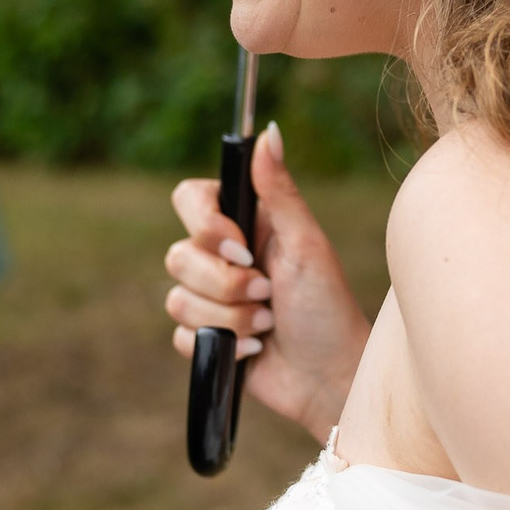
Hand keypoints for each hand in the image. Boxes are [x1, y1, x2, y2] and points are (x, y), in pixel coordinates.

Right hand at [164, 124, 368, 442]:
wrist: (332, 377)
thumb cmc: (329, 307)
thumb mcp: (307, 245)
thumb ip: (279, 190)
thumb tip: (266, 131)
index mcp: (247, 224)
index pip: (190, 199)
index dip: (206, 225)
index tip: (241, 246)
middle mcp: (224, 257)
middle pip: (178, 254)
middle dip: (225, 284)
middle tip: (268, 293)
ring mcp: (213, 298)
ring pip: (177, 299)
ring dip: (230, 318)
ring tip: (267, 323)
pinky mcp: (207, 337)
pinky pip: (181, 336)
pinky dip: (223, 345)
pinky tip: (255, 349)